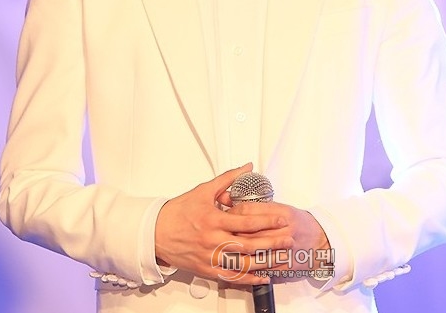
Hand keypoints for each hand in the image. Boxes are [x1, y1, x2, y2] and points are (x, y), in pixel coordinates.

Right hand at [155, 163, 292, 283]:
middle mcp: (213, 240)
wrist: (156, 232)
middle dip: (272, 242)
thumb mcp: (204, 190)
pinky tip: (262, 275)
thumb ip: (228, 179)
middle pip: (249, 244)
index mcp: (213, 219)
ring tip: (282, 258)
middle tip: (289, 239)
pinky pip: (232, 277)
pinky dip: (249, 277)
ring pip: (243, 263)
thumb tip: (246, 167)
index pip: (247, 221)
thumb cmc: (179, 211)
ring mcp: (210, 257)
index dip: (268, 220)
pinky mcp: (207, 270)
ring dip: (265, 262)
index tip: (282, 219)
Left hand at [230, 201, 330, 273]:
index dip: (233, 211)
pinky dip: (248, 266)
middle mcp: (283, 229)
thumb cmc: (299, 222)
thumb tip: (230, 198)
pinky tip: (238, 263)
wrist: (321, 241)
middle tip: (221, 230)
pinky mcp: (284, 266)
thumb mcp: (280, 207)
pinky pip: (261, 267)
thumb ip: (257, 205)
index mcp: (282, 212)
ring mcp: (284, 249)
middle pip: (248, 230)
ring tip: (225, 246)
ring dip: (236, 249)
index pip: (249, 210)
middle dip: (231, 231)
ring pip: (253, 250)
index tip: (225, 212)